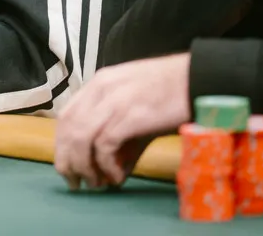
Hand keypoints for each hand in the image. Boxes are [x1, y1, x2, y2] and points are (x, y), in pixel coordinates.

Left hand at [54, 53, 191, 189]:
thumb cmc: (172, 93)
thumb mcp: (137, 107)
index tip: (69, 166)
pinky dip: (106, 166)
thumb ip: (121, 135)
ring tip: (97, 183)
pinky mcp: (128, 115)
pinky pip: (104, 146)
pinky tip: (117, 176)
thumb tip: (114, 169)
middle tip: (76, 182)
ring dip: (84, 166)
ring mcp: (113, 101)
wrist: (200, 79)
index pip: (67, 116)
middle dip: (67, 159)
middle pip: (67, 128)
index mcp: (100, 83)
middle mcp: (101, 89)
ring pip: (80, 138)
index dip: (62, 144)